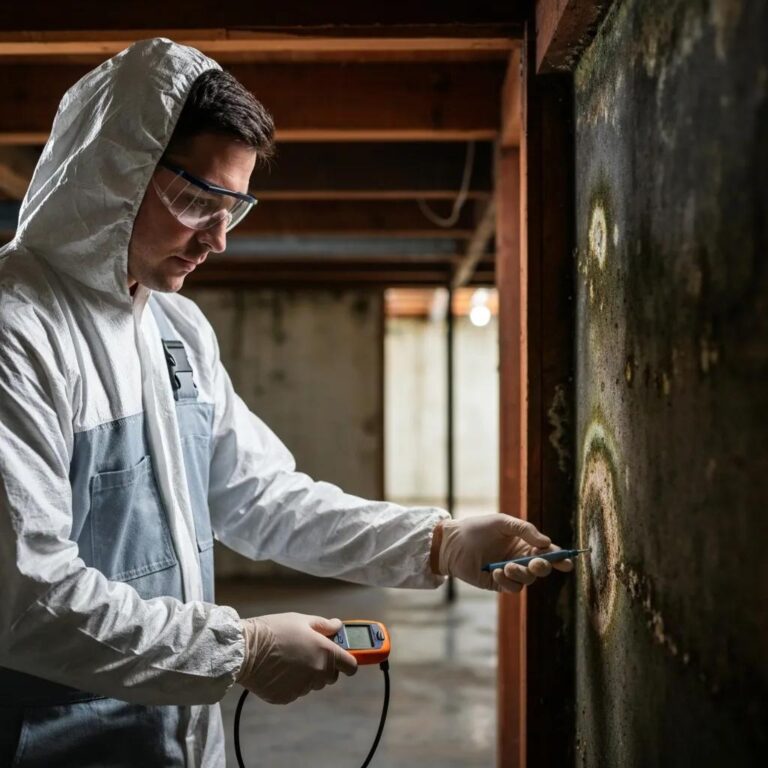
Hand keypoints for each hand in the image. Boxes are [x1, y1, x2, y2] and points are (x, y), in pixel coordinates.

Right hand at [236, 613, 357, 703]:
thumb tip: (337, 627)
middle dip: (326, 666)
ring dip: (308, 674)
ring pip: (313, 684)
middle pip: (332, 676)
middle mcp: (317, 673)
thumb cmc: (275, 630)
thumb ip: (324, 625)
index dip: (349, 660)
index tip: (344, 656)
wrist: (246, 650)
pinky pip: (296, 691)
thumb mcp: (302, 620)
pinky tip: (280, 669)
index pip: (351, 665)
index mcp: (326, 653)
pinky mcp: (287, 697)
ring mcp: (302, 688)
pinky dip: (292, 683)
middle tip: (310, 652)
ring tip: (290, 658)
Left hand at [434, 514, 573, 592]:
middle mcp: (521, 558)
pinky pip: (513, 588)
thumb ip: (525, 530)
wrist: (453, 542)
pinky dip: (507, 581)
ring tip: (506, 566)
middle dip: (542, 566)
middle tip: (534, 562)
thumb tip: (547, 543)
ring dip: (521, 574)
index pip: (548, 551)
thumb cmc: (478, 528)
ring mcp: (511, 572)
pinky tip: (495, 572)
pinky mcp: (499, 583)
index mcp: (525, 543)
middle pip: (542, 568)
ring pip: (529, 580)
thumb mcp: (503, 522)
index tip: (567, 561)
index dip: (560, 557)